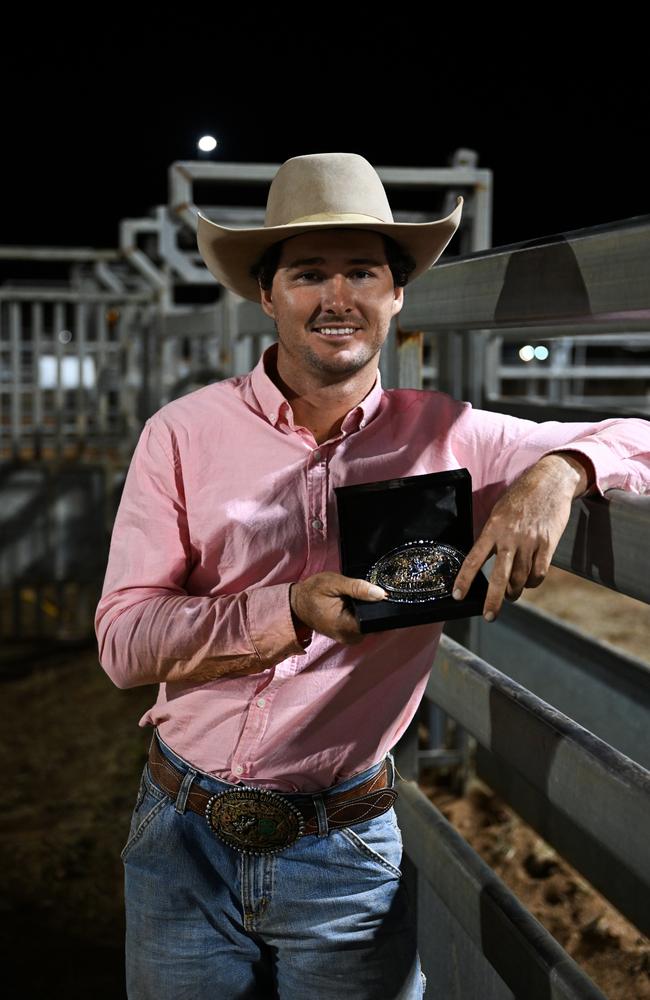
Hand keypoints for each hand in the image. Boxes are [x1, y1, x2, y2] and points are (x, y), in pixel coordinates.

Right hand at [290, 572, 385, 644]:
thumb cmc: (312, 592)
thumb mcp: (333, 583)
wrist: (297, 604)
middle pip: (374, 623)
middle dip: (375, 608)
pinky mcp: (350, 635)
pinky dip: (363, 614)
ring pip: (370, 624)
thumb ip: (357, 588)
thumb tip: (380, 594)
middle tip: (367, 592)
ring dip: (369, 611)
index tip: (381, 593)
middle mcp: (349, 637)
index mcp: (344, 626)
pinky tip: (357, 604)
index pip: (374, 621)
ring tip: (358, 597)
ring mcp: (350, 638)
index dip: (380, 607)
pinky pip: (364, 625)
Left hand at [451, 454, 588, 621]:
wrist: (549, 482)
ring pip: (521, 579)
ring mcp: (530, 542)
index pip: (474, 559)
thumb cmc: (520, 499)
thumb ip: (492, 537)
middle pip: (499, 577)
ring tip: (511, 594)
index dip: (464, 580)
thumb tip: (484, 560)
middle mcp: (510, 538)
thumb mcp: (498, 513)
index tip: (457, 596)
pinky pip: (539, 573)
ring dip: (514, 591)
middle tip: (488, 616)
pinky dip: (533, 582)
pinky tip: (529, 581)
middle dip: (493, 600)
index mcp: (492, 529)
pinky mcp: (547, 545)